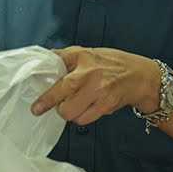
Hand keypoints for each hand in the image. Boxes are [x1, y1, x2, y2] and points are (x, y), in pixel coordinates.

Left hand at [31, 47, 159, 125]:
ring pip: (69, 111)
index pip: (55, 62)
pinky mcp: (105, 104)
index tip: (30, 92)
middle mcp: (89, 71)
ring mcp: (98, 88)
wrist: (142, 76)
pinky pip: (83, 119)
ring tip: (73, 105)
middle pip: (60, 91)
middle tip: (40, 108)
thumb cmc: (113, 64)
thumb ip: (67, 57)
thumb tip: (43, 61)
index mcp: (81, 55)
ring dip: (68, 112)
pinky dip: (81, 118)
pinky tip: (86, 109)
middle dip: (47, 103)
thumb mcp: (89, 53)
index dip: (41, 75)